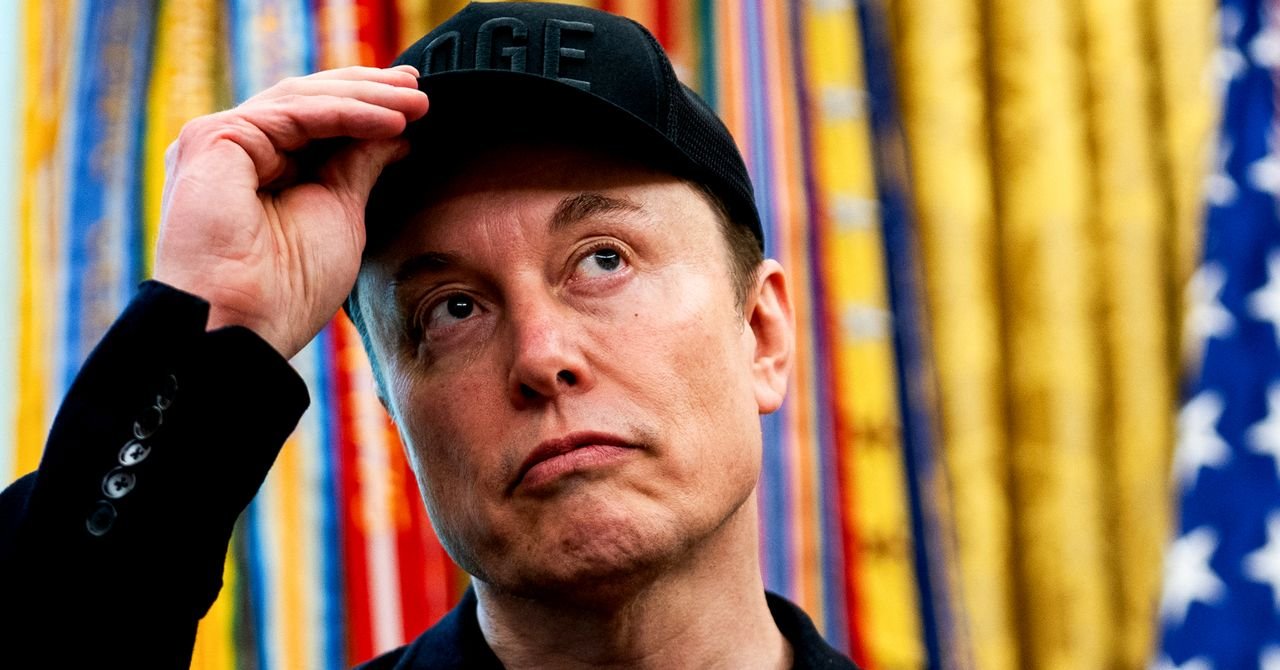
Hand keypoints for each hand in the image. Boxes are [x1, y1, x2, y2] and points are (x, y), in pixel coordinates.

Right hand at [153, 65, 428, 358]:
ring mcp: (220, 141)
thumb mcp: (340, 213)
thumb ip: (359, 165)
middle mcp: (235, 151)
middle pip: (309, 102)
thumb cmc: (287, 289)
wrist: (243, 326)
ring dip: (367, 98)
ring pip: (303, 102)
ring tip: (417, 103)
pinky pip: (294, 114)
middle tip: (420, 88)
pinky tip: (391, 121)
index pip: (318, 121)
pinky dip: (347, 114)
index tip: (417, 104)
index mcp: (259, 169)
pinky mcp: (215, 139)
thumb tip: (395, 131)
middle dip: (369, 92)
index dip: (367, 107)